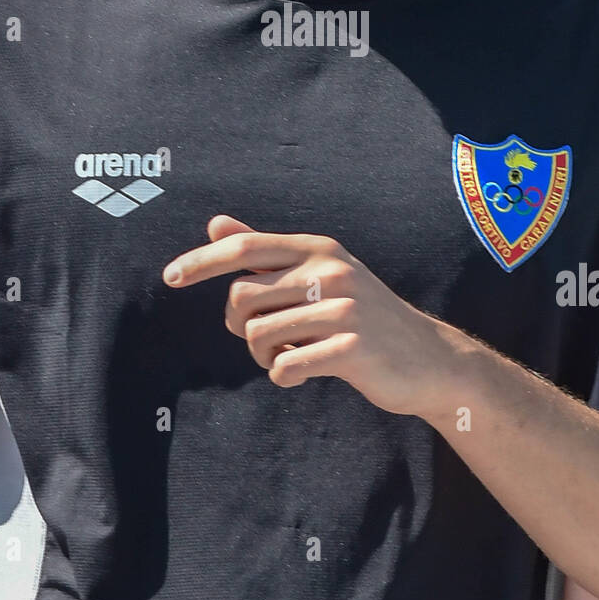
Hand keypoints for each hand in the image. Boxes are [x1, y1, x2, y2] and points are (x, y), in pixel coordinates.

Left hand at [162, 215, 465, 416]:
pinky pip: (286, 366)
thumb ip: (266, 251)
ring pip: (259, 335)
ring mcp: (344, 309)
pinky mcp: (352, 348)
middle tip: (265, 339)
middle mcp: (330, 271)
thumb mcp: (319, 273)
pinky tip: (300, 374)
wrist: (428, 358)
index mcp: (318, 249)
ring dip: (263, 356)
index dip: (202, 261)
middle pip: (242, 297)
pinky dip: (283, 375)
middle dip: (240, 325)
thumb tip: (215, 224)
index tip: (169, 277)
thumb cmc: (361, 314)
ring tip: (288, 357)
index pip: (245, 247)